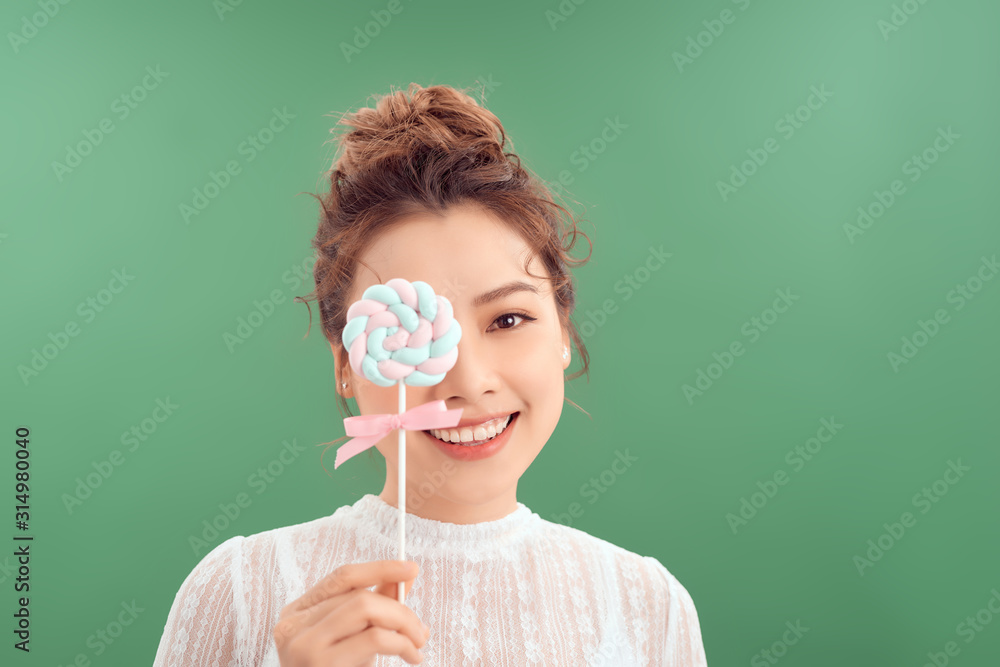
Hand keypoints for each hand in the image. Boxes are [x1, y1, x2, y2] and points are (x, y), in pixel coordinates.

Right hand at [273, 559, 430, 665]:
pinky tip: (411, 656)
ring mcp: (303, 647)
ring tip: (417, 642)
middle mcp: (293, 626)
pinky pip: (374, 637)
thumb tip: (404, 576)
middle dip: (399, 607)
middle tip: (420, 629)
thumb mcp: (351, 639)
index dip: (379, 568)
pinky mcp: (321, 665)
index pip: (342, 577)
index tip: (411, 568)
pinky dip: (402, 643)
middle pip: (359, 594)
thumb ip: (373, 607)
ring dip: (403, 622)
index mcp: (297, 614)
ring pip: (366, 608)